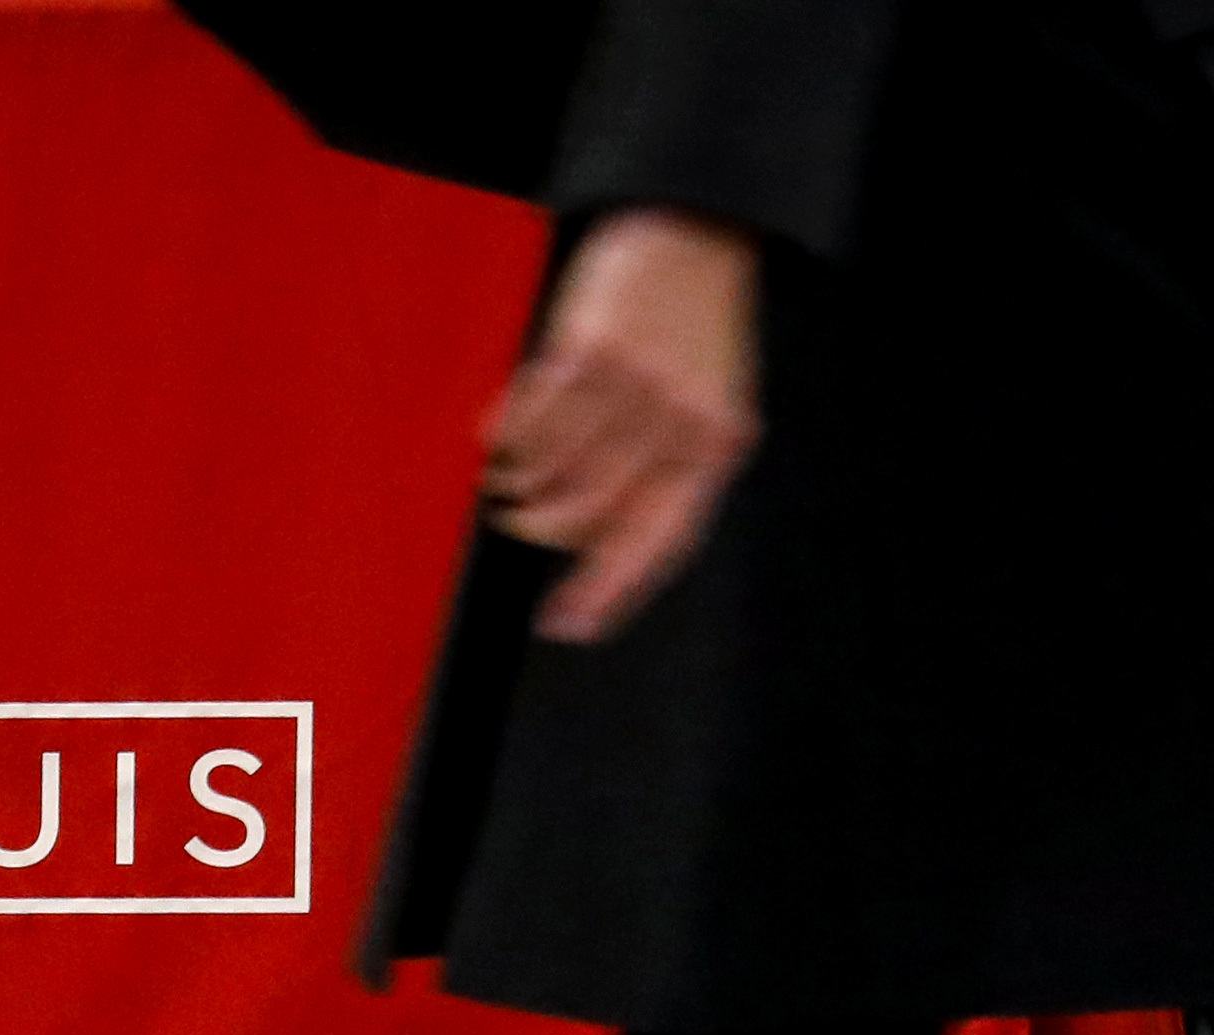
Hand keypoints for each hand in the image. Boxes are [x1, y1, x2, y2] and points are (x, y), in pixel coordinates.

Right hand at [481, 208, 762, 644]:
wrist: (695, 229)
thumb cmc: (694, 324)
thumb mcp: (708, 401)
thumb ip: (669, 466)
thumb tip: (598, 541)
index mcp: (716, 444)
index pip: (660, 541)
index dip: (609, 592)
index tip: (565, 626)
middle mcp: (678, 422)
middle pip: (589, 513)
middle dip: (542, 528)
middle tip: (517, 521)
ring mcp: (632, 386)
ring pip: (553, 473)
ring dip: (516, 487)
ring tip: (504, 481)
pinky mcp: (587, 350)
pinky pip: (531, 422)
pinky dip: (505, 440)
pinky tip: (497, 437)